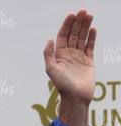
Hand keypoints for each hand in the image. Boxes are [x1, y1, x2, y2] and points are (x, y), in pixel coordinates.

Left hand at [43, 9, 96, 125]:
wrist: (75, 98)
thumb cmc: (62, 85)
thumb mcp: (51, 69)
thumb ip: (49, 54)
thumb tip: (49, 39)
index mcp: (59, 56)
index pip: (63, 36)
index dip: (67, 25)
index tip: (72, 15)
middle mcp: (69, 55)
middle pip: (73, 34)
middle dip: (78, 22)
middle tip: (83, 11)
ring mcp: (79, 58)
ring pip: (82, 38)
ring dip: (85, 27)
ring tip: (89, 15)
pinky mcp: (88, 62)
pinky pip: (90, 47)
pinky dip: (91, 38)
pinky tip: (93, 29)